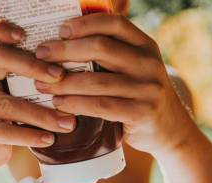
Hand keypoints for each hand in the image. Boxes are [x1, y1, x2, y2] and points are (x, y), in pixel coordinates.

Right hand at [0, 19, 76, 169]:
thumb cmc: (5, 113)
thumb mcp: (11, 89)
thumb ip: (27, 76)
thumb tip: (72, 72)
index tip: (24, 35)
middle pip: (0, 58)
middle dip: (34, 66)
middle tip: (61, 77)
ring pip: (9, 104)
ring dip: (43, 115)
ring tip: (68, 123)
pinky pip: (3, 131)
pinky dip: (29, 135)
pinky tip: (49, 139)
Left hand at [33, 14, 193, 155]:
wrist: (170, 130)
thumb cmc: (140, 96)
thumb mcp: (135, 69)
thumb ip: (113, 55)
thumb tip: (64, 39)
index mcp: (146, 46)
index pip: (114, 24)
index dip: (84, 24)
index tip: (60, 30)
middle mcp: (149, 64)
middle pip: (101, 48)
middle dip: (65, 51)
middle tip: (41, 56)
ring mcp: (148, 89)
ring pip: (96, 80)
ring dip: (64, 82)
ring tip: (42, 85)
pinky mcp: (142, 113)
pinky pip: (101, 106)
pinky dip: (76, 104)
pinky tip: (59, 104)